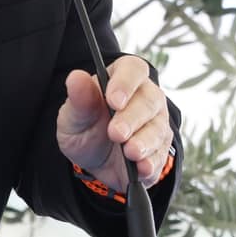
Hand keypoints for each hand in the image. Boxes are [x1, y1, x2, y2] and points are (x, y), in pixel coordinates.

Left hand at [56, 56, 170, 192]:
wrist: (92, 158)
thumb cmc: (86, 126)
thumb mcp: (74, 114)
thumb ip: (79, 99)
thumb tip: (75, 77)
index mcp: (123, 77)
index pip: (133, 69)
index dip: (126, 83)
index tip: (113, 100)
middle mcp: (146, 96)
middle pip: (149, 100)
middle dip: (132, 118)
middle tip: (116, 133)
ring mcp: (157, 123)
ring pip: (158, 129)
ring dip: (144, 142)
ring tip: (129, 152)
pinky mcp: (160, 150)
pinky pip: (161, 155)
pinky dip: (151, 162)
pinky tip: (142, 167)